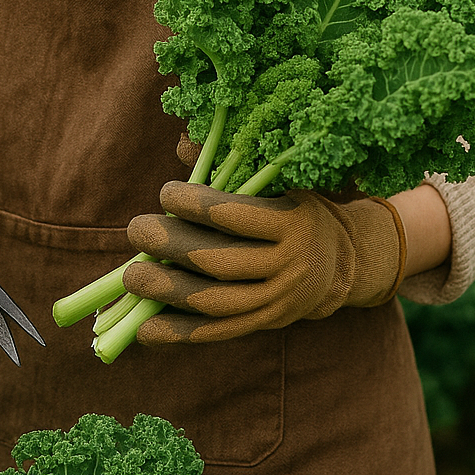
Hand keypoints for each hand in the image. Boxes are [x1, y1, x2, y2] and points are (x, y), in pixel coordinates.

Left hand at [124, 180, 405, 344]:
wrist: (342, 262)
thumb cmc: (297, 209)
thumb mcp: (280, 182)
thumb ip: (231, 166)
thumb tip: (182, 142)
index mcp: (292, 223)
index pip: (234, 215)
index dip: (194, 204)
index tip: (165, 192)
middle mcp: (288, 266)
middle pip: (220, 262)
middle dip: (171, 247)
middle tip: (136, 231)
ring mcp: (277, 301)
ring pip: (216, 302)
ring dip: (167, 293)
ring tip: (132, 279)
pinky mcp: (265, 324)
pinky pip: (218, 332)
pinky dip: (178, 332)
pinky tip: (144, 329)